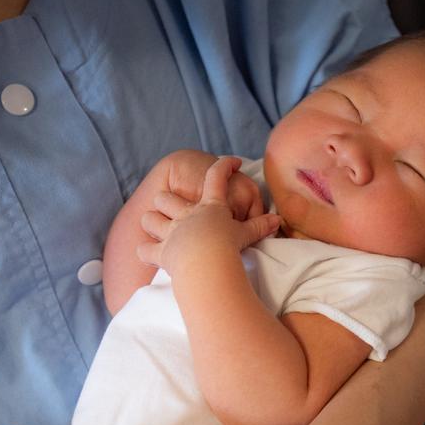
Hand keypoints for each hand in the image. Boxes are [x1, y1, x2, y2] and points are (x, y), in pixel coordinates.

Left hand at [137, 156, 279, 275]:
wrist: (206, 262)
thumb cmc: (227, 245)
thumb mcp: (245, 234)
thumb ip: (260, 226)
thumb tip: (278, 221)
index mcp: (209, 207)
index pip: (217, 177)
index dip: (225, 166)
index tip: (231, 162)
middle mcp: (185, 215)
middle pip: (166, 198)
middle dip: (165, 199)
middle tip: (172, 205)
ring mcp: (170, 232)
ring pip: (150, 220)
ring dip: (151, 222)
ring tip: (156, 227)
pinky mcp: (162, 252)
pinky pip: (146, 251)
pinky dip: (146, 252)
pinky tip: (149, 254)